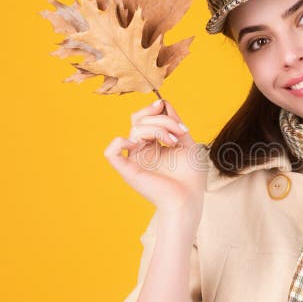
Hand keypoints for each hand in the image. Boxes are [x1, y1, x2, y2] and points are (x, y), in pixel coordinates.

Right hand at [104, 99, 206, 221]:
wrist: (189, 198)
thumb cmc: (190, 176)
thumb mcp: (186, 142)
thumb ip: (174, 123)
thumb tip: (163, 103)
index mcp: (153, 145)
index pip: (143, 118)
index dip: (152, 109)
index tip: (165, 106)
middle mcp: (141, 151)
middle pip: (138, 120)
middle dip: (161, 119)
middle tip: (180, 131)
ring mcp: (134, 160)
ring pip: (134, 130)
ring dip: (157, 128)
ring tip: (174, 141)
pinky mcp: (128, 170)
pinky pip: (111, 152)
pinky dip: (119, 142)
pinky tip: (139, 144)